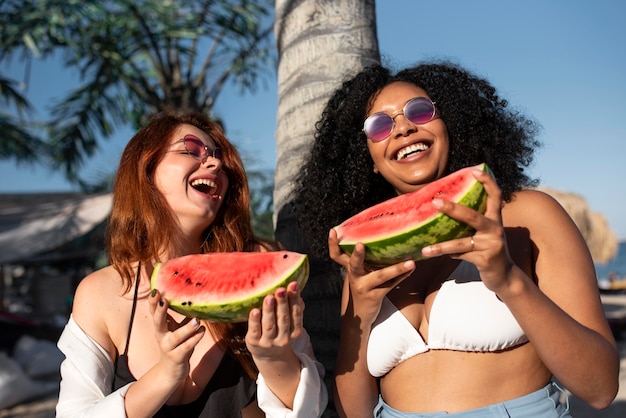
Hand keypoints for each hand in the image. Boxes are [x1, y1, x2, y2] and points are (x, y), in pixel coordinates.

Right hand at [149, 289, 204, 381]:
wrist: (171, 372)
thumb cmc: (176, 345)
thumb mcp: (176, 329)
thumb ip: (182, 316)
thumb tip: (193, 297)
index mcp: (161, 327)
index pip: (154, 312)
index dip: (153, 302)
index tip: (156, 289)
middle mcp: (162, 336)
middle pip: (157, 322)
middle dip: (159, 311)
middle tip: (164, 299)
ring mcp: (169, 348)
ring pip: (176, 337)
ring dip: (186, 328)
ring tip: (196, 320)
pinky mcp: (177, 357)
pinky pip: (186, 347)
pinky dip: (195, 339)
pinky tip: (202, 331)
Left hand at [245, 281, 303, 360]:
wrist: (268, 354)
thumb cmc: (280, 330)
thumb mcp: (289, 322)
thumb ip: (293, 306)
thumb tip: (295, 287)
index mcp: (295, 331)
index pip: (296, 313)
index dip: (295, 299)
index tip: (293, 284)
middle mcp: (283, 338)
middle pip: (283, 319)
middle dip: (282, 303)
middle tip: (280, 289)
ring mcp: (268, 342)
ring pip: (269, 325)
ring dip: (269, 311)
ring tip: (268, 297)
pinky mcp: (254, 343)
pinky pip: (255, 331)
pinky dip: (254, 321)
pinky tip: (255, 310)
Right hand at [329, 228, 414, 320]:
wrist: (359, 315)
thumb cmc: (363, 287)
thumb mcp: (358, 273)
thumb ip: (364, 260)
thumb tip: (382, 239)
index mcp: (349, 267)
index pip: (336, 255)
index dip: (333, 243)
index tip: (333, 231)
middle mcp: (354, 276)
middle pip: (354, 264)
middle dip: (357, 254)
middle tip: (361, 244)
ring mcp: (364, 287)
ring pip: (380, 275)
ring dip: (396, 268)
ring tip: (410, 262)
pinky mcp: (374, 296)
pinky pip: (390, 285)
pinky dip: (402, 276)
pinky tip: (411, 269)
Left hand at [421, 168, 513, 292]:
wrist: (505, 277)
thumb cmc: (489, 251)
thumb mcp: (484, 235)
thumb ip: (470, 225)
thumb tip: (443, 210)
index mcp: (495, 220)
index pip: (495, 196)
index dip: (487, 182)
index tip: (475, 170)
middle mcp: (496, 230)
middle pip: (473, 216)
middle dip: (453, 209)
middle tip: (435, 202)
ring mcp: (492, 245)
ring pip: (461, 242)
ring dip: (441, 246)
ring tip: (425, 249)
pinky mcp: (486, 260)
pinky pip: (462, 255)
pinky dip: (449, 255)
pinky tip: (439, 255)